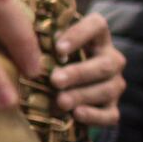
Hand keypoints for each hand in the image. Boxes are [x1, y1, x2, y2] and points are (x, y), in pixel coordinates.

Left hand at [52, 11, 126, 126]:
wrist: (69, 91)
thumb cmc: (56, 62)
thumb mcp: (52, 49)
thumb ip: (44, 44)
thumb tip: (28, 47)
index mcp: (97, 38)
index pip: (97, 25)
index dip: (79, 35)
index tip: (58, 48)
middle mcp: (112, 59)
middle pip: (104, 64)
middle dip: (78, 73)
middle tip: (55, 80)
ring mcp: (115, 84)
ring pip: (107, 89)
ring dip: (82, 95)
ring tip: (60, 101)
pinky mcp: (112, 108)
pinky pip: (110, 114)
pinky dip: (94, 116)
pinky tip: (77, 114)